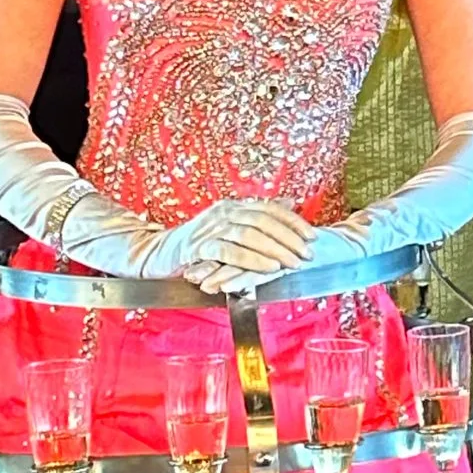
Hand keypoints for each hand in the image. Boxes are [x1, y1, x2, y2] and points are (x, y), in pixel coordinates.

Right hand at [149, 197, 317, 291]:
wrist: (159, 254)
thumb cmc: (198, 246)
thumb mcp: (229, 229)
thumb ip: (257, 219)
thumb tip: (288, 204)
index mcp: (233, 206)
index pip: (269, 208)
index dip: (293, 221)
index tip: (313, 236)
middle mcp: (223, 212)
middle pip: (263, 220)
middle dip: (289, 238)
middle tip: (307, 254)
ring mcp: (210, 228)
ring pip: (249, 234)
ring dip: (274, 249)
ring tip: (293, 263)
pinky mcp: (198, 247)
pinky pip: (229, 252)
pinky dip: (251, 259)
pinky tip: (268, 268)